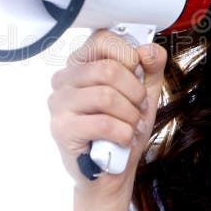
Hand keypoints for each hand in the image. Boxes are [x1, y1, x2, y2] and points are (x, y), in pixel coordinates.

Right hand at [48, 29, 166, 198]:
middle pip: (108, 69)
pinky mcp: (61, 128)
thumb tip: (149, 50)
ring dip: (130, 115)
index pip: (102, 39)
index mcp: (81, 64)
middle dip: (135, 92)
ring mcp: (59, 103)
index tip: (137, 73)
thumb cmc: (122, 130)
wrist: (111, 172)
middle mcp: (64, 79)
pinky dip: (123, 133)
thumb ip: (151, 67)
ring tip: (132, 126)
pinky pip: (102, 123)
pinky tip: (124, 139)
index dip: (128, 55)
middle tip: (139, 107)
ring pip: (107, 96)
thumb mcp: (144, 94)